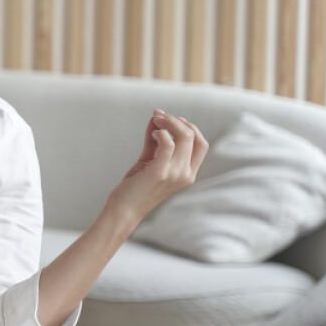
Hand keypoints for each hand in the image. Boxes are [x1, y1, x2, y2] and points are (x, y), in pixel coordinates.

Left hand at [106, 109, 208, 228]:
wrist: (124, 210)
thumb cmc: (136, 186)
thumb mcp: (150, 160)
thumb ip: (155, 140)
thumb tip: (157, 116)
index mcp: (188, 173)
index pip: (202, 144)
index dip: (190, 127)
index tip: (172, 118)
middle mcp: (186, 174)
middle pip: (194, 137)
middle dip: (177, 121)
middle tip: (159, 115)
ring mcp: (175, 174)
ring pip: (184, 137)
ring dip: (168, 122)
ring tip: (155, 119)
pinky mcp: (160, 172)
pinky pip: (167, 143)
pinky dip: (161, 133)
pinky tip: (153, 133)